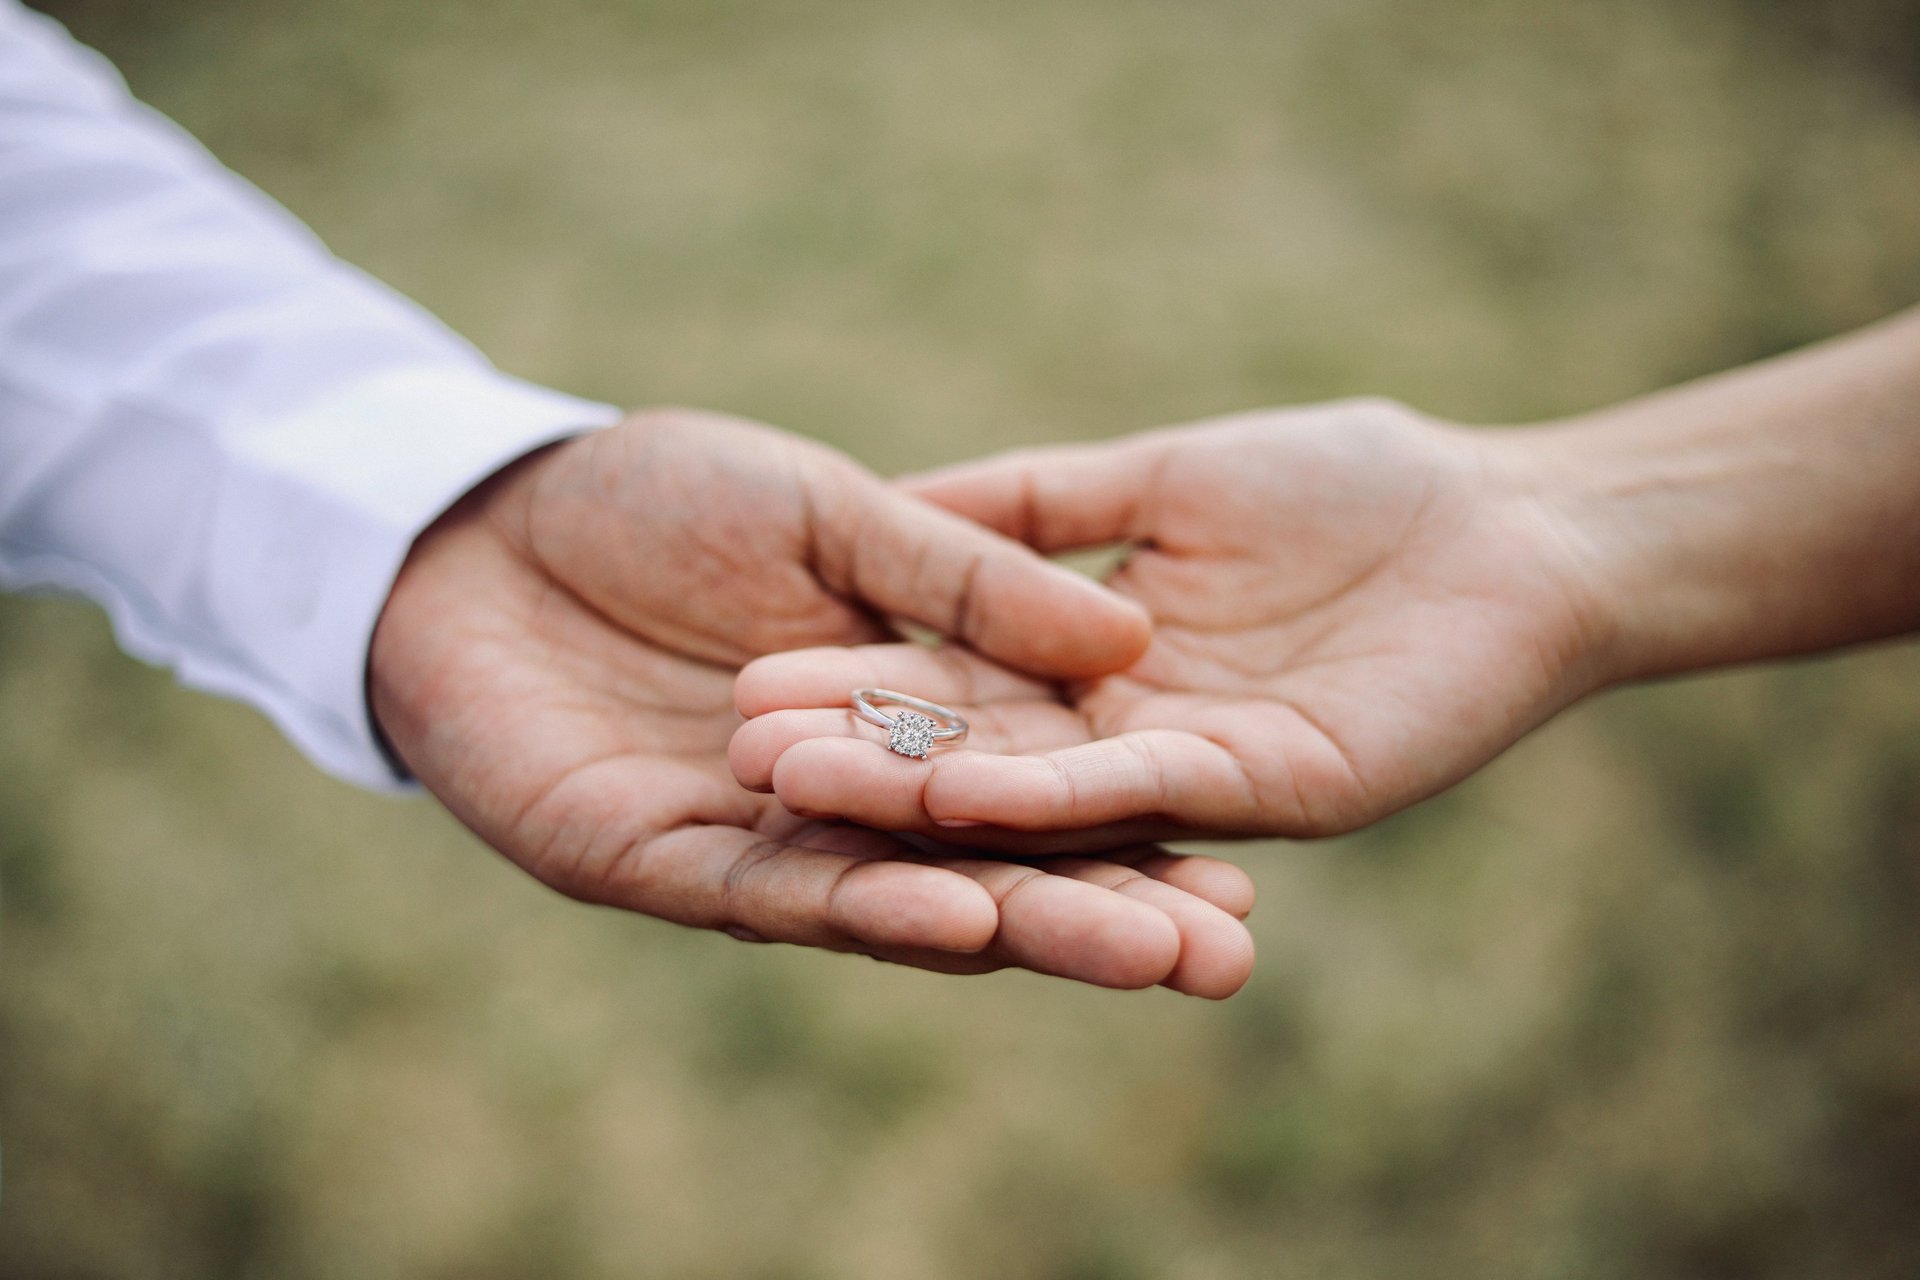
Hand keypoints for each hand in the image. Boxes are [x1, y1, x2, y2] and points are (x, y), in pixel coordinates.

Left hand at [370, 408, 1257, 996]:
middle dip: (1107, 915)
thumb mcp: (834, 514)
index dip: (1138, 836)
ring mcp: (745, 846)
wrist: (476, 513)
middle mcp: (833, 808)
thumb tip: (1134, 630)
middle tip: (1226, 961)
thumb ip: (963, 582)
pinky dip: (867, 908)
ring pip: (898, 905)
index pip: (1034, 796)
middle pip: (989, 873)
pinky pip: (773, 896)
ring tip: (1135, 956)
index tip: (1247, 873)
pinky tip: (961, 920)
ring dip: (1018, 933)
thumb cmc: (654, 498)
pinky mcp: (650, 866)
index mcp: (889, 723)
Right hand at [730, 399, 1607, 843]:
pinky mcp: (1269, 796)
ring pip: (1035, 798)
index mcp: (1091, 680)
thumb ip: (1033, 504)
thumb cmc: (1349, 487)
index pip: (942, 691)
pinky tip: (953, 793)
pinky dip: (1047, 798)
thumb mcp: (1154, 476)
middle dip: (851, 759)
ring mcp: (1193, 780)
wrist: (1511, 523)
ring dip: (916, 796)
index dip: (843, 690)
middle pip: (966, 757)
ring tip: (793, 784)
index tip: (734, 685)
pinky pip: (1141, 794)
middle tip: (725, 758)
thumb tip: (903, 498)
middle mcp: (1126, 747)